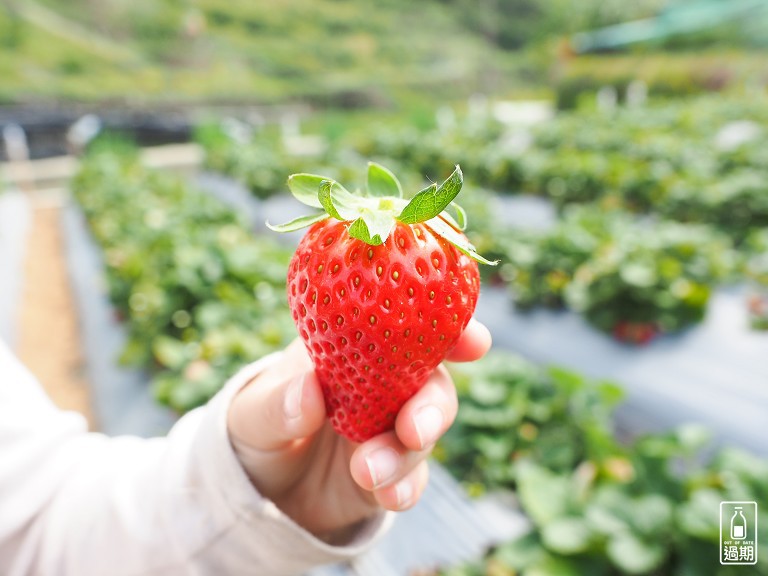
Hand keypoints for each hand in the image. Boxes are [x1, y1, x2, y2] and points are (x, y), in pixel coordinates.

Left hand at [227, 318, 490, 543]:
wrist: (257, 488)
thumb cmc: (257, 426)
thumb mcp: (252, 412)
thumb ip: (278, 403)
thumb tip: (310, 393)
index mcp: (356, 349)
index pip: (410, 326)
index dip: (447, 327)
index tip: (474, 339)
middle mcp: (385, 385)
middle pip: (431, 384)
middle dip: (433, 405)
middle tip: (414, 428)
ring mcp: (389, 430)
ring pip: (424, 435)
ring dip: (405, 454)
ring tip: (367, 472)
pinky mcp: (390, 474)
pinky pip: (409, 479)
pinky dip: (403, 487)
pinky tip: (388, 496)